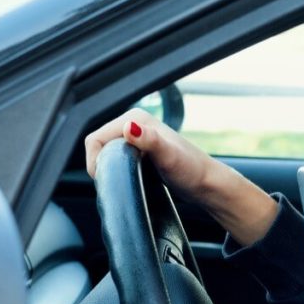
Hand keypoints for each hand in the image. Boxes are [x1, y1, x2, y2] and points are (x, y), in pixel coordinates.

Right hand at [84, 108, 276, 244]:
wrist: (208, 184)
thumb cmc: (192, 171)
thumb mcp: (169, 157)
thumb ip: (150, 141)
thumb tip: (130, 127)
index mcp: (136, 118)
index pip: (95, 138)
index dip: (95, 161)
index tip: (108, 179)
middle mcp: (136, 124)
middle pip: (99, 146)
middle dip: (102, 165)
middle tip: (118, 181)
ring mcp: (138, 137)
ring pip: (106, 154)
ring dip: (110, 168)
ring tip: (125, 181)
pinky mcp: (141, 151)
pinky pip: (117, 159)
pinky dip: (117, 170)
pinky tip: (130, 179)